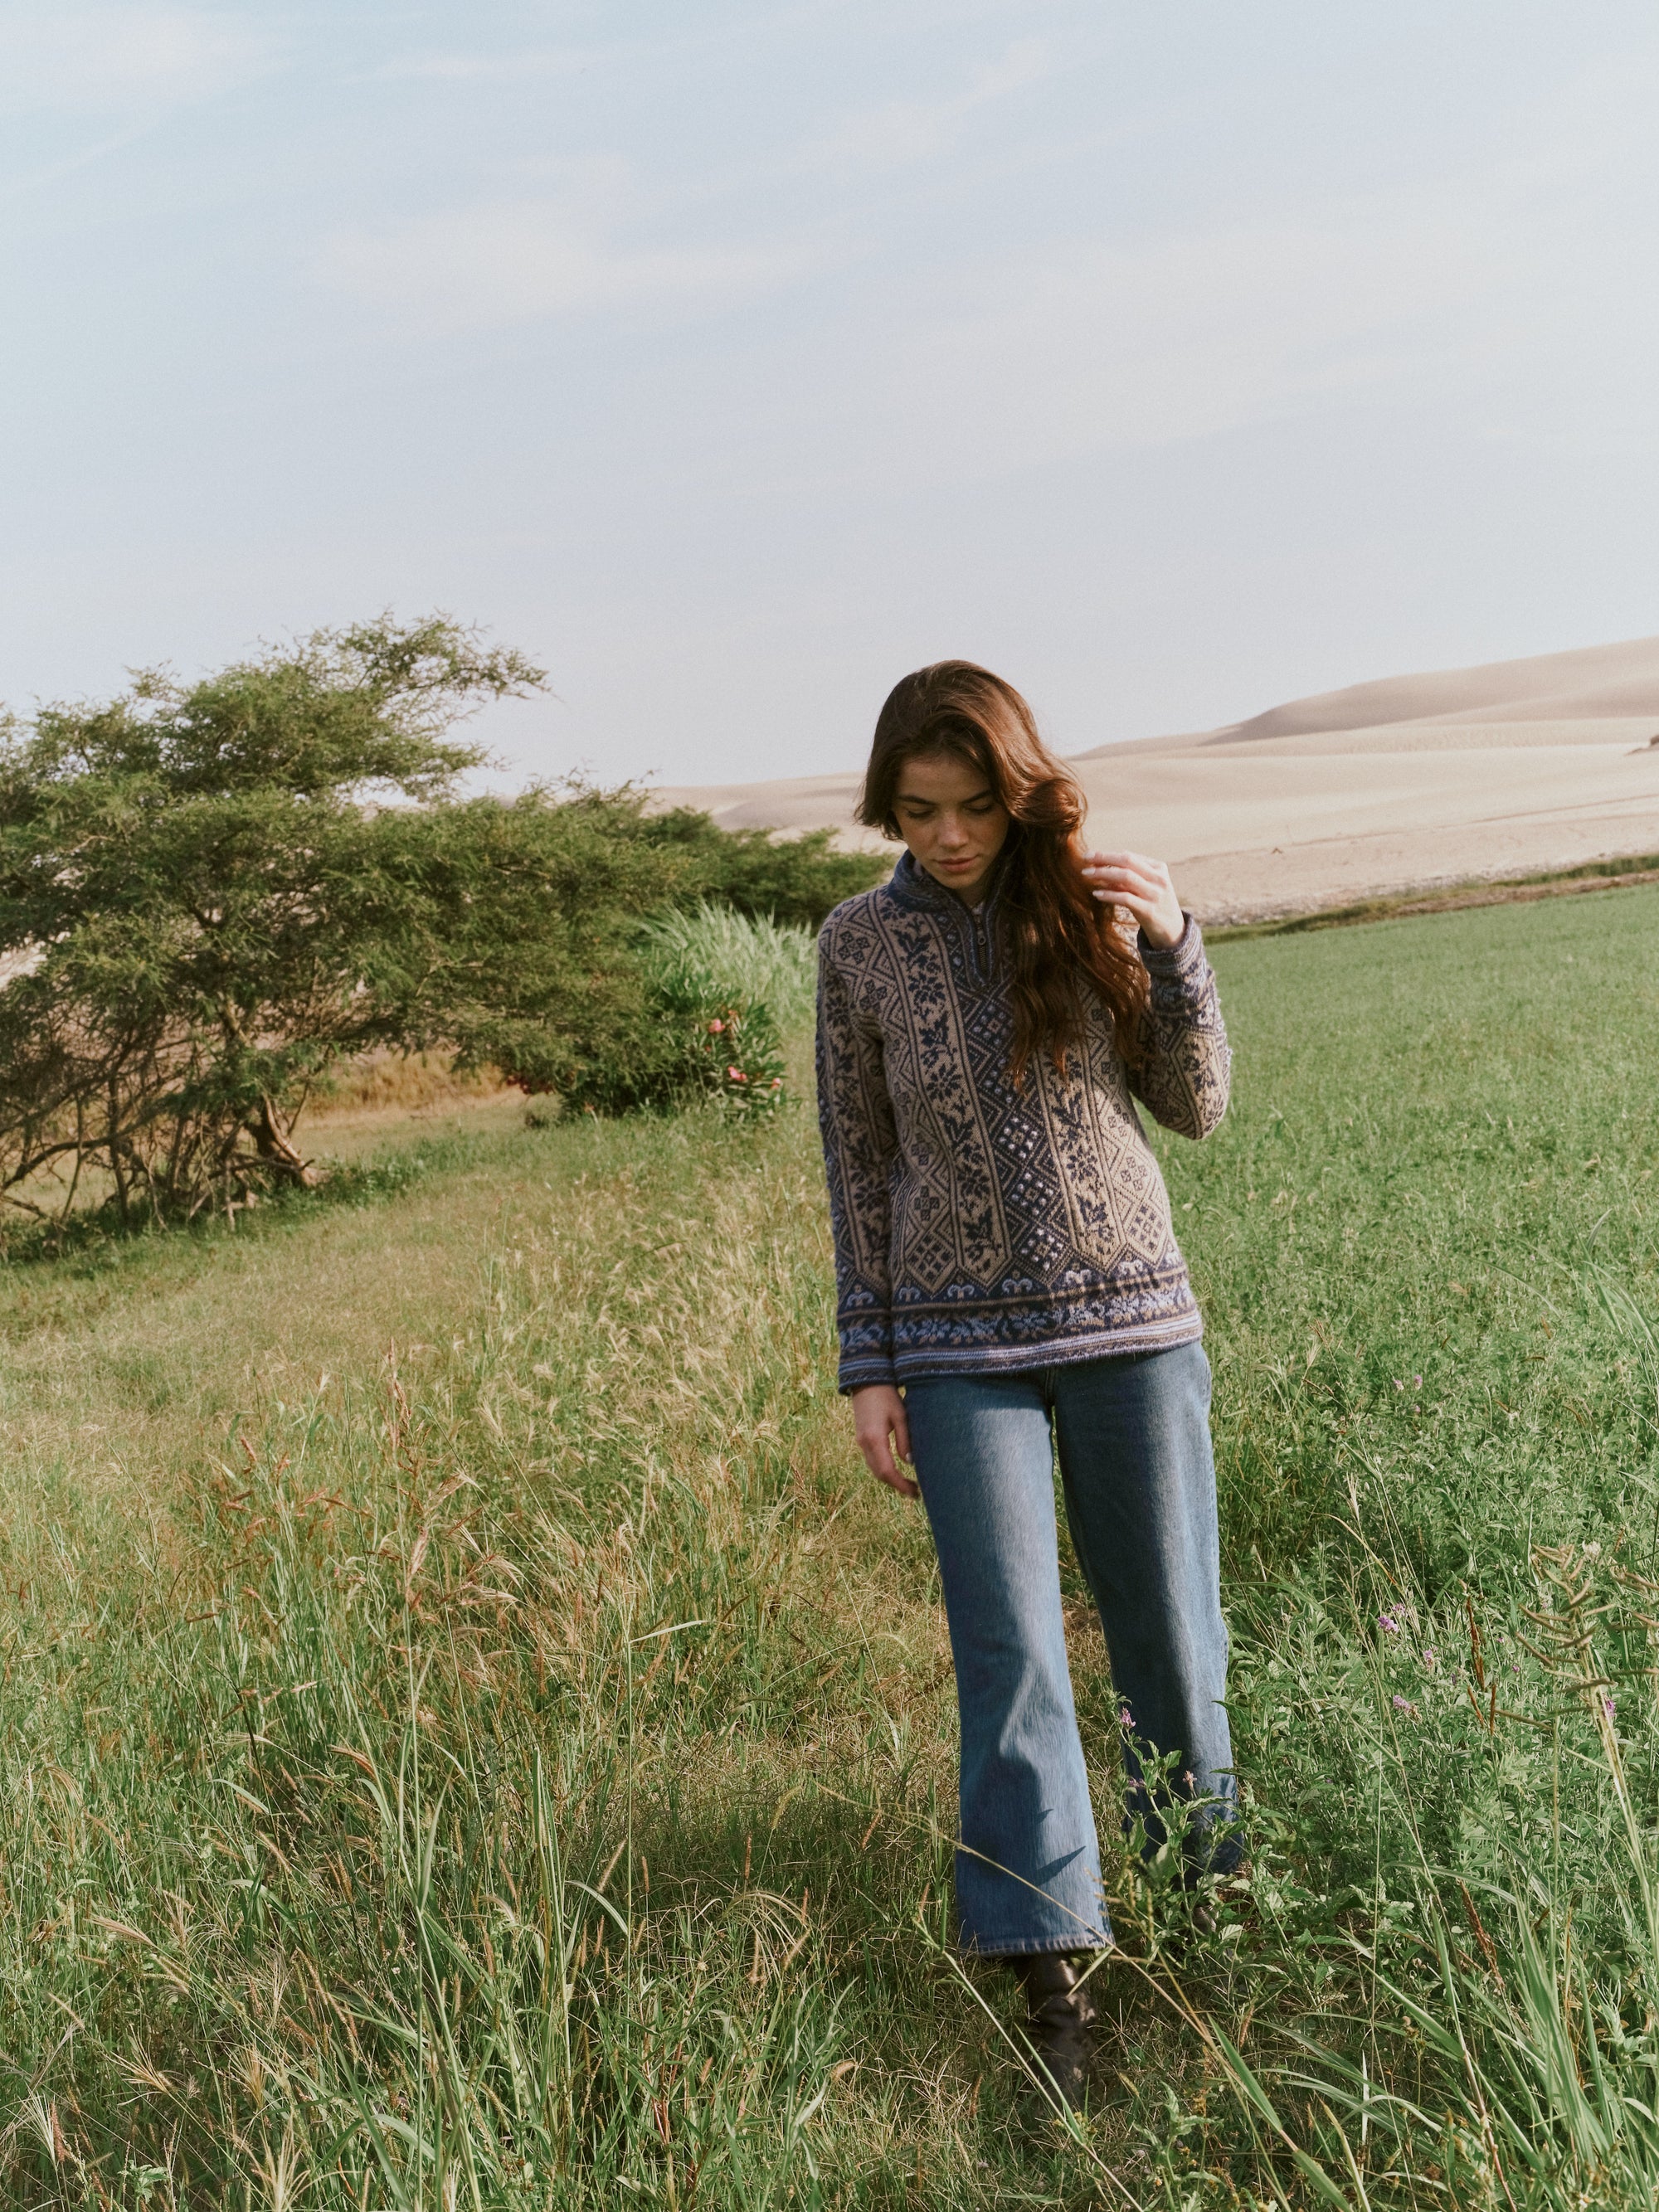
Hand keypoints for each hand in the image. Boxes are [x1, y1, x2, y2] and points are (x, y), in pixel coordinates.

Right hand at [850, 1384, 917, 1498]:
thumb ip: (904, 1440)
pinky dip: (884, 1469)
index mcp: (874, 1439)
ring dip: (890, 1479)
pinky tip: (896, 1471)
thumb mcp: (900, 1416)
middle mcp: (864, 1443)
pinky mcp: (861, 1438)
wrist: (866, 1381)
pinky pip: (872, 1460)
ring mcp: (860, 1441)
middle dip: (896, 1485)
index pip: (887, 1471)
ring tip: (908, 1484)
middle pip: (879, 1474)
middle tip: (915, 1492)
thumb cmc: (886, 1396)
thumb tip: (909, 1462)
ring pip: (874, 1469)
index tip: (914, 1492)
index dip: (900, 1484)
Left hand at [1078, 849, 1185, 949]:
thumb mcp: (1146, 887)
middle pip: (1127, 861)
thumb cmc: (1154, 905)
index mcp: (1158, 868)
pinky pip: (1125, 898)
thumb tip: (1101, 867)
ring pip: (1125, 877)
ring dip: (1103, 874)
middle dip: (1104, 858)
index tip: (1090, 856)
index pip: (1129, 856)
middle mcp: (1158, 879)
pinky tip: (1096, 894)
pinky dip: (1109, 894)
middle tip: (1085, 859)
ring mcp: (1155, 894)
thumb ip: (1128, 877)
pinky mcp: (1149, 911)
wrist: (1173, 930)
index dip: (1108, 855)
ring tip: (1086, 875)